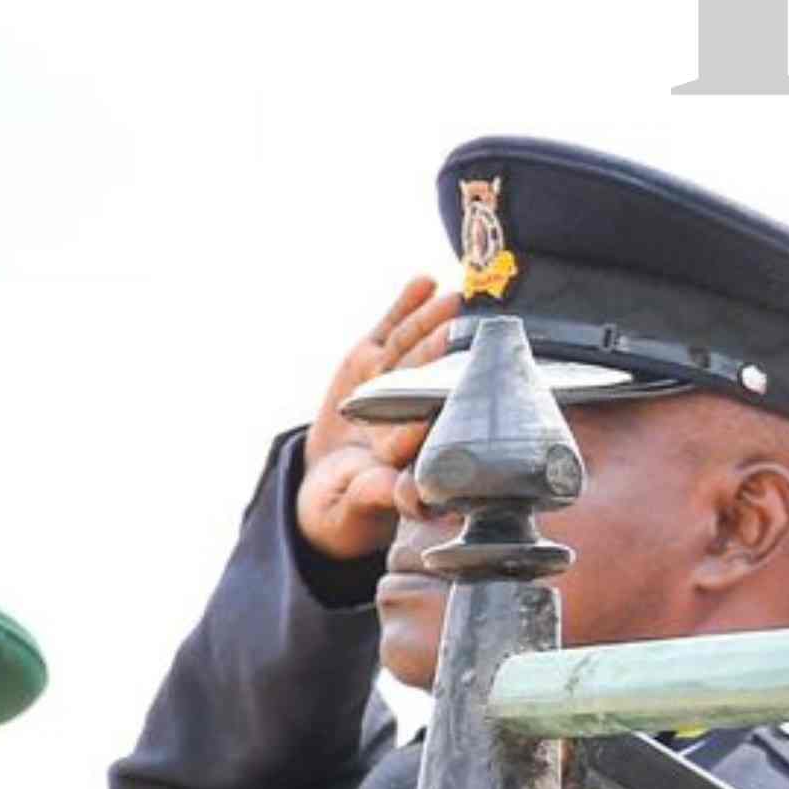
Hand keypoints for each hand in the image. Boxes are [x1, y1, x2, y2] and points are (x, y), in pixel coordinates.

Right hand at [294, 275, 460, 560]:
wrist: (328, 483)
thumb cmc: (347, 504)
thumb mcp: (357, 506)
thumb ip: (383, 496)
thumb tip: (419, 502)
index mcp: (407, 448)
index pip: (421, 426)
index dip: (431, 407)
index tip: (443, 392)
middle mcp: (403, 410)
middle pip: (420, 377)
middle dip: (438, 353)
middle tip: (460, 327)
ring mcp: (387, 382)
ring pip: (409, 348)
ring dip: (428, 321)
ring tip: (452, 296)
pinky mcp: (368, 363)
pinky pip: (388, 332)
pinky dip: (404, 307)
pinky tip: (424, 282)